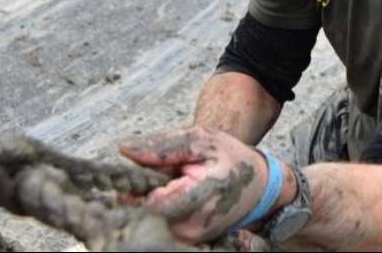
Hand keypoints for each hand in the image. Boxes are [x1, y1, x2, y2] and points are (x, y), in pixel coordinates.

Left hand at [118, 126, 270, 242]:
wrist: (256, 186)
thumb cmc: (228, 159)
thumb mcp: (200, 140)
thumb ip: (162, 146)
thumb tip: (125, 149)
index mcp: (204, 193)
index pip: (154, 203)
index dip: (136, 190)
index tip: (131, 177)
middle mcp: (196, 224)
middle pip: (146, 215)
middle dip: (140, 195)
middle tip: (151, 178)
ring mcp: (191, 238)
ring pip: (149, 222)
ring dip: (147, 204)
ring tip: (165, 187)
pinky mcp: (187, 243)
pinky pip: (158, 228)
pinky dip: (155, 213)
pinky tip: (168, 200)